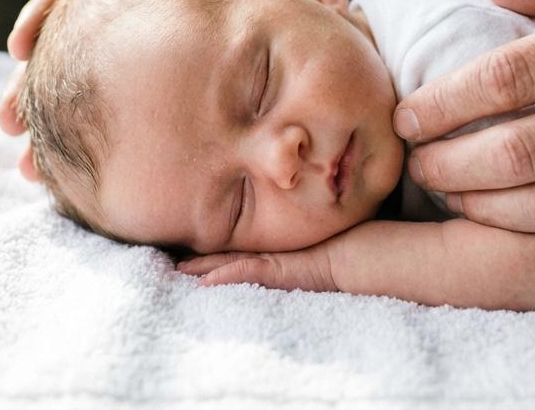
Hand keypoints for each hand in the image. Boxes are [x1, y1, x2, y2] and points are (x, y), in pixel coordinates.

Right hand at [0, 0, 119, 174]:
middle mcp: (123, 14)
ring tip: (30, 168)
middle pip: (62, 48)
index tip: (18, 48)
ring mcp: (135, 53)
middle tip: (6, 124)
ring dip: (48, 125)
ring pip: (77, 88)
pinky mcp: (153, 88)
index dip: (41, 14)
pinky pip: (110, 113)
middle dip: (28, 87)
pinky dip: (87, 140)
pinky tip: (71, 172)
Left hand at [176, 244, 338, 292]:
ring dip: (203, 267)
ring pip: (229, 262)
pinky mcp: (276, 269)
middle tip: (177, 264)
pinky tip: (204, 283)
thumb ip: (300, 262)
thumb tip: (295, 266)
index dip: (217, 255)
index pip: (240, 253)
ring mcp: (272, 260)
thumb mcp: (315, 260)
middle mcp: (269, 254)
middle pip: (228, 255)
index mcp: (275, 253)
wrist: (357, 255)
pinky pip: (244, 272)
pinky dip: (224, 277)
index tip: (195, 257)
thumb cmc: (343, 253)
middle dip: (202, 260)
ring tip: (180, 270)